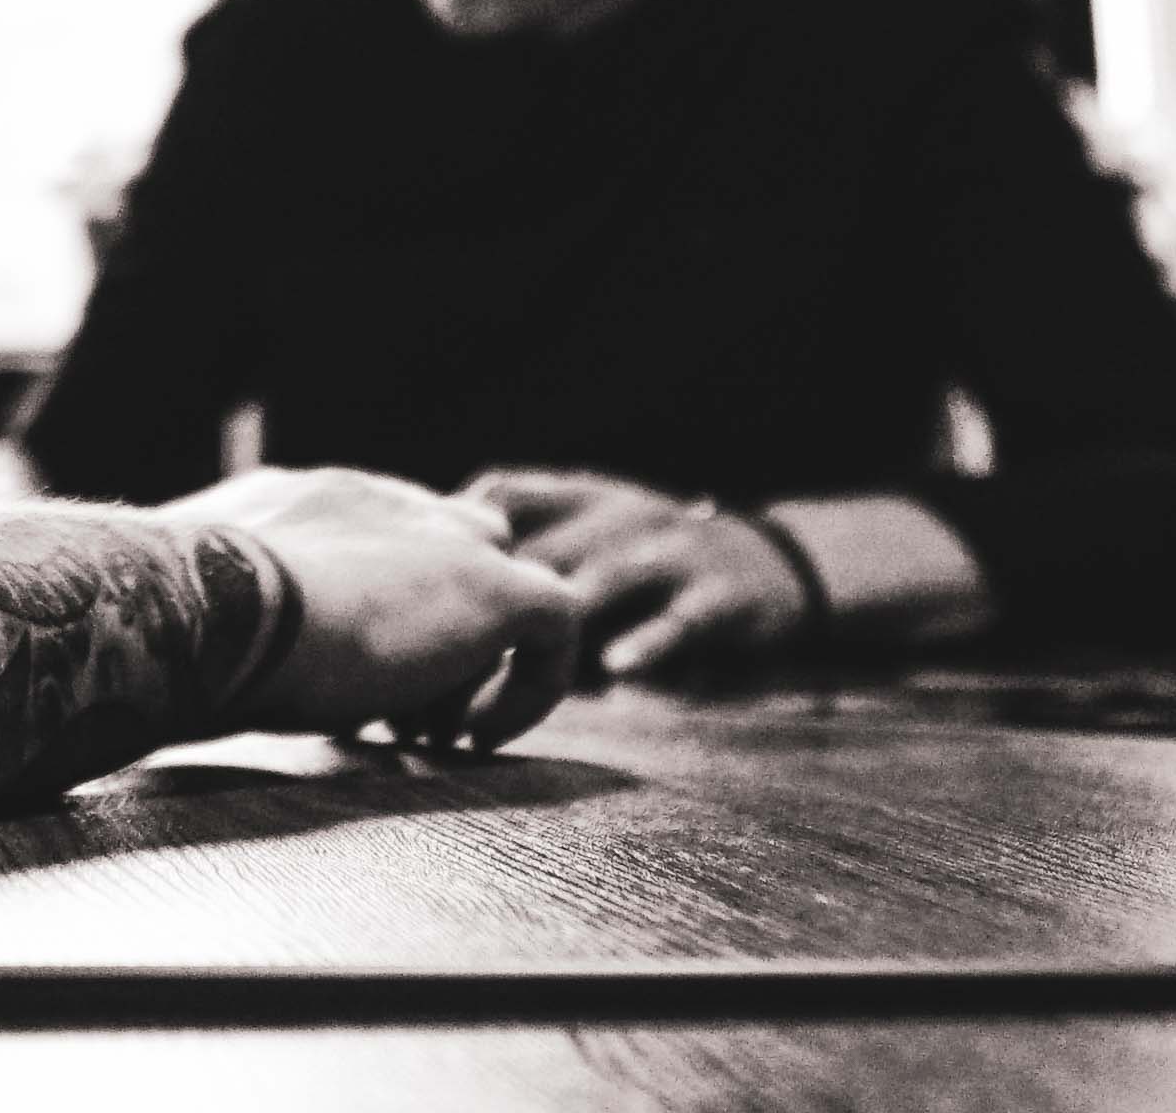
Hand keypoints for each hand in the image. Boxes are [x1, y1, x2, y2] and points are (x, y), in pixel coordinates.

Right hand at [167, 466, 586, 749]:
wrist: (211, 607)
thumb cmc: (179, 622)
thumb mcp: (194, 606)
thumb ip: (219, 610)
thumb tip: (176, 652)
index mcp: (310, 501)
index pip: (380, 533)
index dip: (380, 607)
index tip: (353, 679)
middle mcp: (380, 502)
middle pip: (453, 548)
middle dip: (436, 631)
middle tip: (399, 715)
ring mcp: (441, 537)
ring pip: (502, 589)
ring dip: (472, 670)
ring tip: (431, 738)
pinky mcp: (493, 587)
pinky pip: (557, 622)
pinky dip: (532, 685)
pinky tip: (477, 739)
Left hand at [464, 467, 822, 678]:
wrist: (771, 568)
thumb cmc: (652, 574)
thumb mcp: (588, 550)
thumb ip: (524, 572)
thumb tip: (429, 624)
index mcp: (579, 497)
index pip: (500, 492)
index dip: (450, 535)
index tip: (404, 592)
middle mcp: (619, 515)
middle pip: (541, 552)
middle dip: (489, 611)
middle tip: (441, 680)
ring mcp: (670, 552)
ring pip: (603, 582)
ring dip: (554, 632)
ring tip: (509, 683)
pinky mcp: (719, 595)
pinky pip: (680, 620)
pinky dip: (649, 643)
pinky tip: (617, 669)